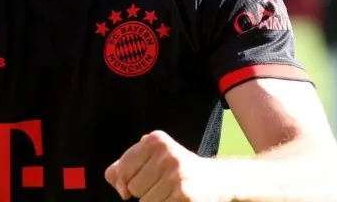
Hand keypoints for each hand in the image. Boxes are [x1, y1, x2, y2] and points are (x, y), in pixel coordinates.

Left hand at [105, 130, 228, 201]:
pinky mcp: (184, 195)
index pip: (121, 170)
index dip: (127, 181)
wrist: (215, 180)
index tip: (144, 178)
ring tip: (171, 192)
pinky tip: (176, 199)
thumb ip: (122, 168)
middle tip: (164, 184)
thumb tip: (121, 189)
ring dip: (156, 201)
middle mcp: (167, 154)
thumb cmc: (174, 171)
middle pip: (133, 188)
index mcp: (155, 140)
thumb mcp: (149, 159)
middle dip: (144, 191)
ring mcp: (177, 174)